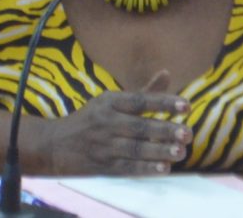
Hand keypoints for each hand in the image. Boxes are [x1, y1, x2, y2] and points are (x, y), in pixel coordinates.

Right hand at [34, 70, 191, 174]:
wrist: (54, 145)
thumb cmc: (91, 120)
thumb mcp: (111, 101)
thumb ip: (143, 92)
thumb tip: (167, 73)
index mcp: (110, 102)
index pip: (140, 101)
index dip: (163, 102)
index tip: (186, 105)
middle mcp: (106, 121)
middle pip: (140, 126)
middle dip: (165, 130)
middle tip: (188, 133)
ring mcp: (103, 144)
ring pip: (135, 148)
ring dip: (159, 151)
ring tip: (180, 152)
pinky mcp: (102, 165)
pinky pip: (126, 167)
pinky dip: (145, 168)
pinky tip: (163, 168)